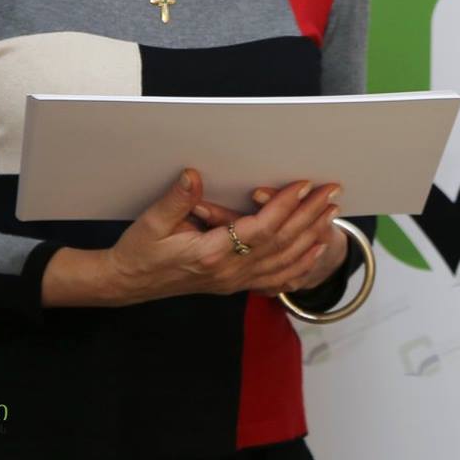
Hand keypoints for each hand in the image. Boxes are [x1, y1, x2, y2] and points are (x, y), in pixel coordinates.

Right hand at [98, 170, 343, 303]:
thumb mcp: (150, 223)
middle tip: (332, 191)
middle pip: (281, 244)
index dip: (285, 206)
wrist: (127, 284)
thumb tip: (194, 175)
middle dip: (309, 215)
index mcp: (210, 255)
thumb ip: (176, 200)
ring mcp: (233, 282)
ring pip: (283, 261)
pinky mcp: (233, 284)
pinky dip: (299, 264)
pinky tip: (315, 250)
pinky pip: (275, 279)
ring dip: (311, 236)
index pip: (260, 229)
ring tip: (332, 213)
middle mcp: (228, 272)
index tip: (304, 184)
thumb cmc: (138, 252)